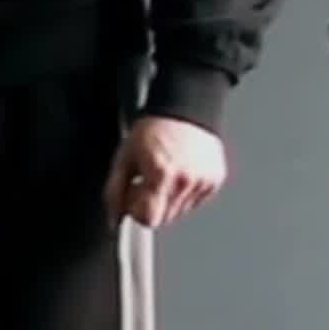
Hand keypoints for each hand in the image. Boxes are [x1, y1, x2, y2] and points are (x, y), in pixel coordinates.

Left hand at [109, 115, 225, 227]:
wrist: (183, 110)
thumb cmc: (153, 129)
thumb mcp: (124, 157)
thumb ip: (115, 191)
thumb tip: (113, 217)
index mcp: (162, 174)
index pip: (148, 219)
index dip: (135, 210)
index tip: (133, 196)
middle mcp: (186, 180)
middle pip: (163, 218)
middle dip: (151, 205)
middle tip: (146, 181)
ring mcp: (203, 181)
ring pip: (179, 212)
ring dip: (168, 201)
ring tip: (163, 174)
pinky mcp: (215, 180)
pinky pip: (195, 202)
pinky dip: (185, 193)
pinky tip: (179, 172)